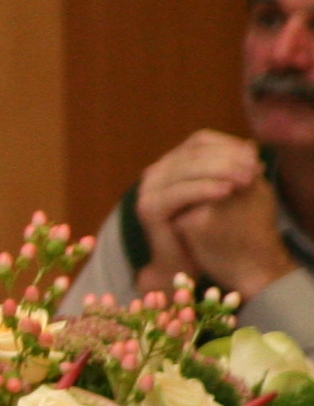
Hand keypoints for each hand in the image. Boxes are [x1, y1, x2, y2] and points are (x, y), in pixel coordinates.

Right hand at [137, 129, 292, 297]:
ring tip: (247, 179)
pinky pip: (179, 192)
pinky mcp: (149, 208)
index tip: (255, 156)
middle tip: (255, 168)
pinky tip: (227, 191)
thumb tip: (252, 146)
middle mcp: (157, 171)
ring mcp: (149, 189)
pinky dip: (204, 189)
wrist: (183, 265)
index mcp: (172, 164)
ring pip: (185, 168)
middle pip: (193, 151)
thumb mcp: (224, 194)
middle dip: (228, 157)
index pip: (200, 141)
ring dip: (220, 170)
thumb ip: (232, 171)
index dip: (228, 144)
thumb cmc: (206, 231)